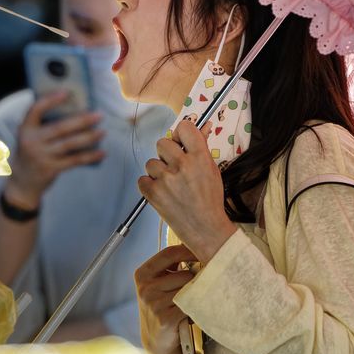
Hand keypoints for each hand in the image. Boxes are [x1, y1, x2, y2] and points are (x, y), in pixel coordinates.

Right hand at [5, 91, 104, 207]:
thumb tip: (76, 111)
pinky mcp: (51, 169)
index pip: (35, 109)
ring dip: (89, 137)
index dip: (50, 100)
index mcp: (25, 128)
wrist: (22, 181)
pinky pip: (74, 160)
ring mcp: (41, 156)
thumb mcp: (30, 136)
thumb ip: (45, 124)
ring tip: (102, 132)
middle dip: (82, 120)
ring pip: (70, 144)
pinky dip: (89, 156)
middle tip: (99, 115)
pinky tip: (101, 152)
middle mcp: (32, 141)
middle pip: (60, 128)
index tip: (66, 92)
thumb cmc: (32, 151)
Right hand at [135, 245, 197, 353]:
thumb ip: (171, 265)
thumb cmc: (163, 304)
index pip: (169, 253)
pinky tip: (189, 313)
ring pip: (188, 289)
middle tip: (194, 289)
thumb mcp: (159, 282)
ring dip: (194, 294)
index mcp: (142, 274)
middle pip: (184, 274)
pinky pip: (189, 305)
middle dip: (194, 280)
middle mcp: (145, 287)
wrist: (157, 338)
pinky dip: (194, 307)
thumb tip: (195, 247)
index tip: (203, 251)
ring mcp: (154, 303)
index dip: (188, 251)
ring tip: (189, 301)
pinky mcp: (165, 318)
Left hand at [139, 121, 236, 262]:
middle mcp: (182, 165)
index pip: (184, 127)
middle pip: (162, 143)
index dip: (181, 134)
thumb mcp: (211, 170)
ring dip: (158, 172)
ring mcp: (166, 179)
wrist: (205, 228)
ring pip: (151, 162)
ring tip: (171, 185)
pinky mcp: (153, 193)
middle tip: (175, 167)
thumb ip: (202, 147)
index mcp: (200, 157)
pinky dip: (149, 186)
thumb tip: (204, 126)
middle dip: (167, 154)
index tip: (181, 142)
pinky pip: (142, 179)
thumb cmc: (210, 199)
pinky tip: (162, 193)